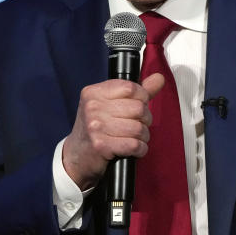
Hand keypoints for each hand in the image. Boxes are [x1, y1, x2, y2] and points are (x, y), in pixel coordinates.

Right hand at [62, 73, 164, 189]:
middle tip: (137, 125)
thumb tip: (159, 78)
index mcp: (94, 92)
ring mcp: (95, 127)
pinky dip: (140, 149)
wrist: (76, 156)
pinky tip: (133, 149)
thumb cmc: (96, 128)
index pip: (131, 87)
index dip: (142, 98)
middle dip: (144, 120)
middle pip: (138, 108)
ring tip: (134, 138)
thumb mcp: (110, 104)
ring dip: (143, 136)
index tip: (138, 106)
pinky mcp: (101, 146)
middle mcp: (93, 107)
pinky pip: (135, 145)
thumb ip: (137, 92)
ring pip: (139, 128)